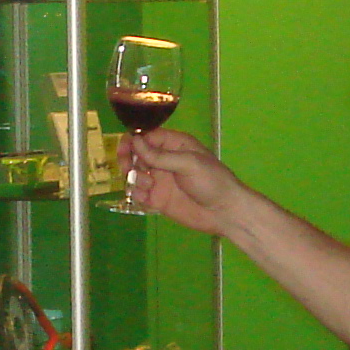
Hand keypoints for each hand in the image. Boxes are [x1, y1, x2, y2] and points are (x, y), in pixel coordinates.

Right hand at [122, 126, 252, 234]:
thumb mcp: (188, 163)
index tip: (125, 149)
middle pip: (137, 154)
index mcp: (175, 145)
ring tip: (147, 184)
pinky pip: (139, 193)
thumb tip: (135, 141)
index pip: (148, 136)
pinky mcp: (158, 199)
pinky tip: (146, 198)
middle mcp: (165, 160)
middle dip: (128, 159)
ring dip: (135, 178)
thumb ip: (160, 155)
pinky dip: (137, 194)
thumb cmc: (211, 182)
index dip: (134, 141)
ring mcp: (160, 180)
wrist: (224, 212)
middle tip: (127, 168)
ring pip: (135, 173)